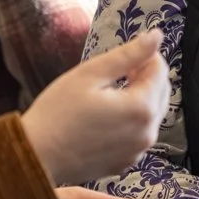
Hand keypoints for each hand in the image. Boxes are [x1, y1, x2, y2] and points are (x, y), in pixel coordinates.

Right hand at [19, 31, 168, 184]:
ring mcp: (138, 151)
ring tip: (108, 93)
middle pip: (161, 93)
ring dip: (139, 98)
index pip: (160, 70)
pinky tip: (105, 117)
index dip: (144, 56)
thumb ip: (128, 54)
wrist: (37, 156)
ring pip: (152, 114)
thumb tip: (156, 36)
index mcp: (141, 108)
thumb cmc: (58, 112)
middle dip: (145, 77)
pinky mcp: (126, 162)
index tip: (122, 57)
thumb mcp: (90, 74)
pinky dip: (131, 120)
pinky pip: (138, 134)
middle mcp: (147, 133)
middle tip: (116, 72)